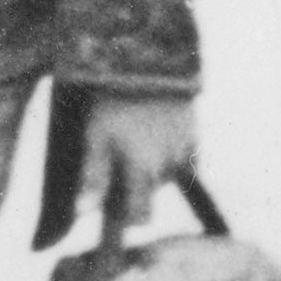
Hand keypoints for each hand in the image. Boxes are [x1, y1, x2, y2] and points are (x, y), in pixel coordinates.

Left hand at [86, 91, 200, 231]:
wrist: (151, 62)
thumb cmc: (115, 102)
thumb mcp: (95, 138)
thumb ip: (93, 179)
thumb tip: (84, 213)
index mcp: (143, 170)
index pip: (141, 217)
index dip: (126, 217)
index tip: (113, 206)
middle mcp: (169, 165)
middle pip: (151, 196)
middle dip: (136, 190)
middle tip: (118, 166)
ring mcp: (185, 149)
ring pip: (167, 178)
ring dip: (152, 171)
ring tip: (135, 144)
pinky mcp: (196, 133)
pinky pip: (186, 159)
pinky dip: (171, 156)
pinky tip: (156, 138)